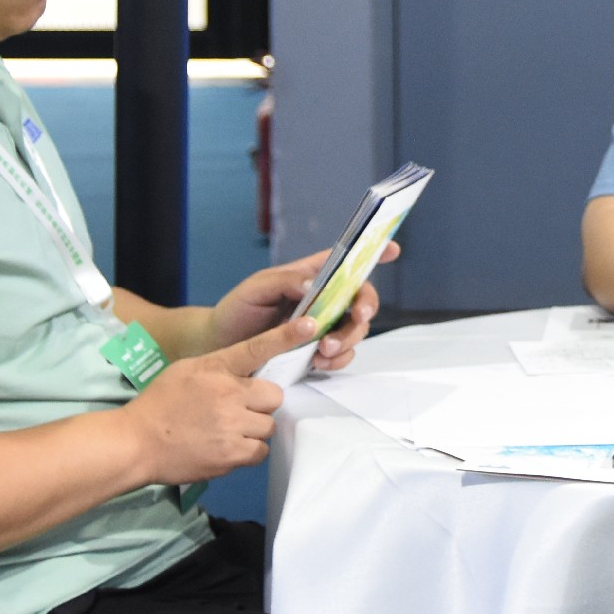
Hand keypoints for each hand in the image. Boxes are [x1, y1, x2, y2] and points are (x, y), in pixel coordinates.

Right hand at [125, 352, 286, 484]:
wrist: (136, 443)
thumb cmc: (159, 404)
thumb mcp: (186, 370)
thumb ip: (220, 368)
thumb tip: (247, 373)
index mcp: (216, 369)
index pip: (256, 348)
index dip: (285, 336)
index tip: (310, 325)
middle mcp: (228, 395)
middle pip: (274, 397)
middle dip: (261, 404)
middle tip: (238, 409)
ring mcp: (232, 426)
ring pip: (268, 426)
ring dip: (255, 429)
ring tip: (228, 430)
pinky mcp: (232, 455)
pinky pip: (260, 452)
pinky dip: (248, 451)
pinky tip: (227, 446)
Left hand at [207, 240, 394, 373]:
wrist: (220, 347)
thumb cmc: (237, 310)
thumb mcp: (256, 288)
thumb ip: (285, 282)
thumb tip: (312, 286)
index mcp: (311, 275)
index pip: (346, 261)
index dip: (372, 253)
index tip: (393, 250)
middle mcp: (323, 300)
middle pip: (360, 300)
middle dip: (364, 311)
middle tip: (356, 320)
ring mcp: (323, 328)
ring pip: (355, 331)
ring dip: (348, 340)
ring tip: (323, 351)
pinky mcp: (317, 353)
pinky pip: (341, 356)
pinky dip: (336, 360)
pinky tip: (318, 363)